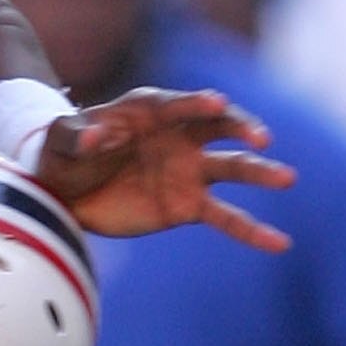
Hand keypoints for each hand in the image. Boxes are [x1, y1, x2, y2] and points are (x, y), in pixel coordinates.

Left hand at [33, 88, 293, 250]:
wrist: (65, 192)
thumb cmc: (63, 155)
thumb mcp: (59, 141)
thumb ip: (73, 134)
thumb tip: (92, 135)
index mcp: (150, 110)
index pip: (179, 105)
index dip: (197, 104)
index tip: (218, 104)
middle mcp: (179, 136)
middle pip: (219, 127)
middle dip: (241, 129)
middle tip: (261, 138)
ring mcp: (189, 171)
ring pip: (231, 168)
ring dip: (259, 172)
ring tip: (286, 178)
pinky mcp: (189, 205)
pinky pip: (226, 217)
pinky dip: (252, 230)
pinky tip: (279, 242)